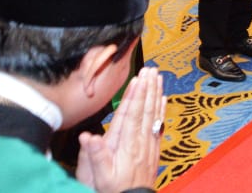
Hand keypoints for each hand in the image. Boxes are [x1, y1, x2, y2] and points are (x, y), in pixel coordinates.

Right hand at [76, 65, 163, 192]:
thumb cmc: (115, 189)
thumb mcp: (101, 176)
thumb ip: (95, 156)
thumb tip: (87, 137)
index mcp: (127, 145)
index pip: (132, 115)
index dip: (135, 96)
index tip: (138, 79)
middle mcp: (141, 141)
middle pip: (145, 109)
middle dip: (148, 88)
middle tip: (150, 69)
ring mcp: (149, 143)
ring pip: (154, 114)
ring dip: (156, 94)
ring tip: (158, 77)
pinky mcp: (154, 148)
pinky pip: (159, 124)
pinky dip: (161, 110)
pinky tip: (163, 99)